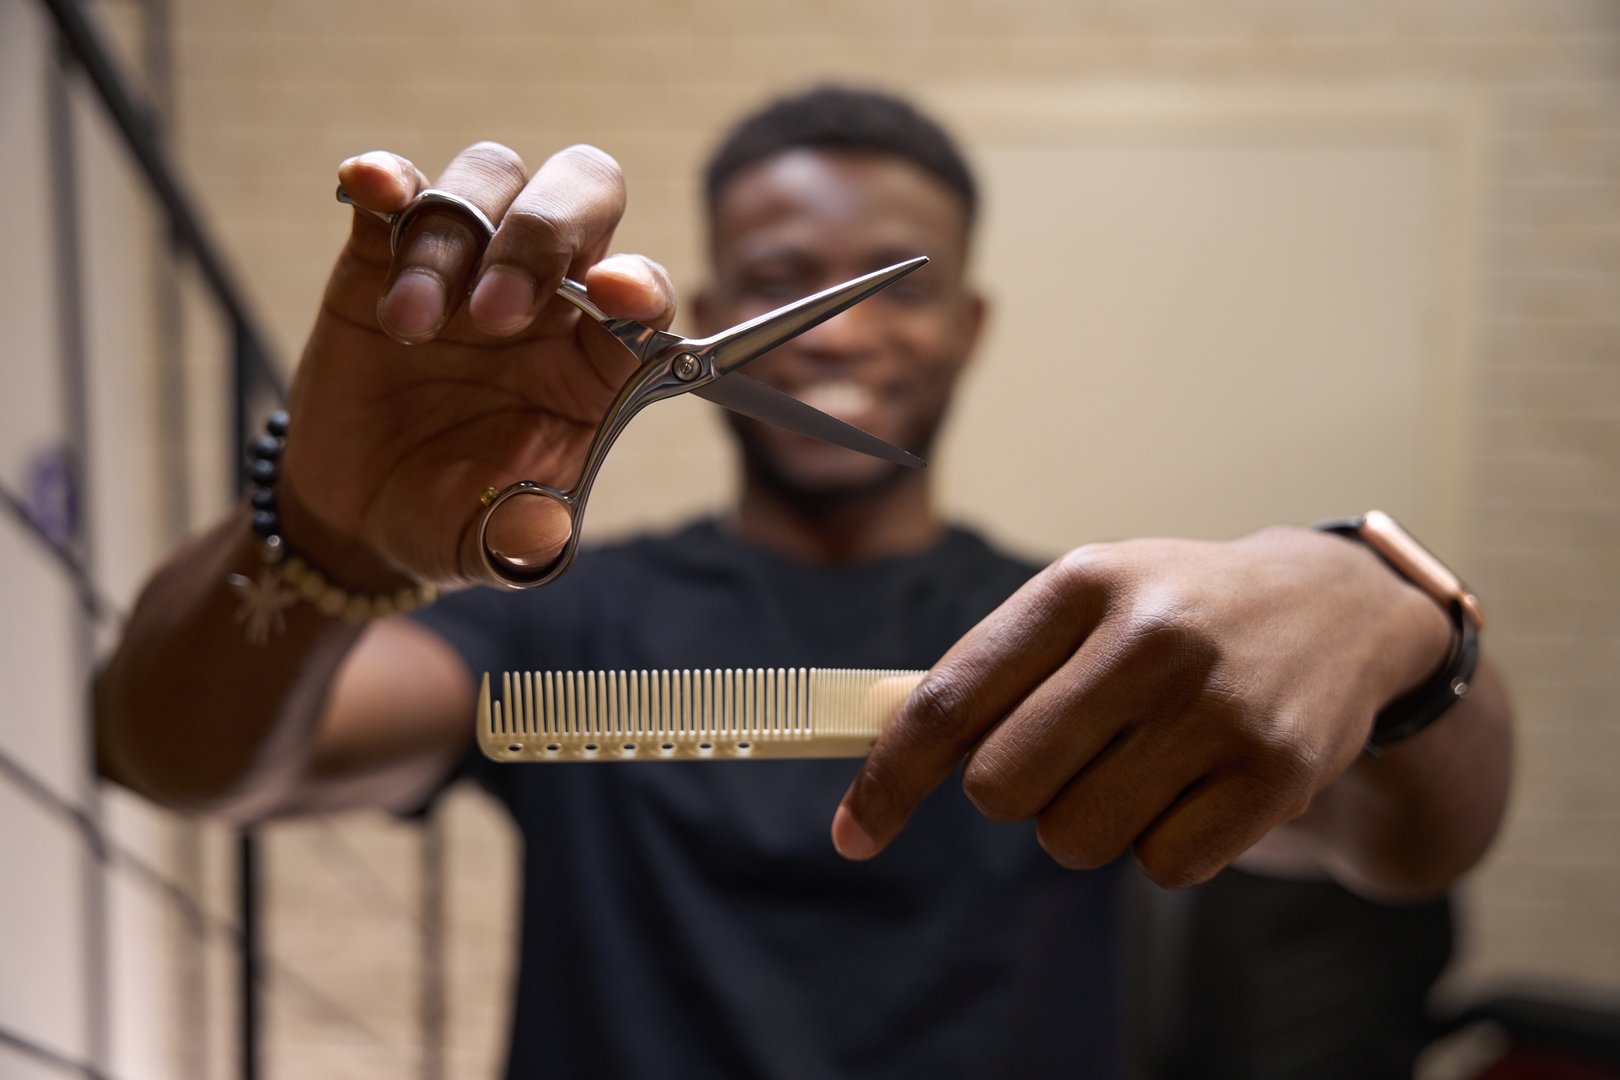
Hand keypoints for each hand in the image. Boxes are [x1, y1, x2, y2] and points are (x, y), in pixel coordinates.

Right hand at [280, 142, 676, 585]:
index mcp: (597, 361)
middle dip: (544, 233)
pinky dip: (386, 177)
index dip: (641, 283)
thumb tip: (543, 530)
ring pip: (492, 178)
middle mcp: (548, 296)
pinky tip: (367, 189)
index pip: (645, 294)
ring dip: (453, 240)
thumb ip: (526, 539)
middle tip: (494, 314)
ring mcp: (470, 262)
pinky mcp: (387, 252)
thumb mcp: (494, 547)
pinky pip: (398, 185)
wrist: (360, 512)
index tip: (617, 292)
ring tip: (411, 328)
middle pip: (584, 194)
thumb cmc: (454, 519)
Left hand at [831, 526, 1453, 886]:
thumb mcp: (1086, 600)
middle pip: (1001, 788)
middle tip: (1064, 759)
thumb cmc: (1175, 613)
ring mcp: (1216, 705)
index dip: (889, 777)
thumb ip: (994, 667)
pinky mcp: (1274, 772)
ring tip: (1142, 763)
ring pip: (1074, 838)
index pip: (950, 699)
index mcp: (1080, 584)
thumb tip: (885, 742)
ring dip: (1088, 822)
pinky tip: (1196, 787)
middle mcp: (1148, 636)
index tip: (852, 835)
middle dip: (1014, 793)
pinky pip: (1160, 867)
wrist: (1336, 610)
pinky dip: (1162, 847)